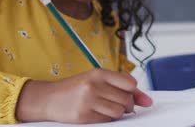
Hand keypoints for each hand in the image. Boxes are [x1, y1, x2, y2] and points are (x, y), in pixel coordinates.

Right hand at [16, 68, 152, 122]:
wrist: (47, 99)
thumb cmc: (75, 88)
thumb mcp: (96, 80)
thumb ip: (121, 86)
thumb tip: (147, 101)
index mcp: (98, 73)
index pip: (130, 83)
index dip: (134, 92)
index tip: (131, 95)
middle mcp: (93, 85)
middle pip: (126, 100)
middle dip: (127, 105)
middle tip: (119, 105)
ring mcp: (88, 101)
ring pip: (119, 112)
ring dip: (117, 114)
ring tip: (107, 109)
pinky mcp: (83, 116)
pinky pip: (107, 121)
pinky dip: (106, 120)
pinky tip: (97, 114)